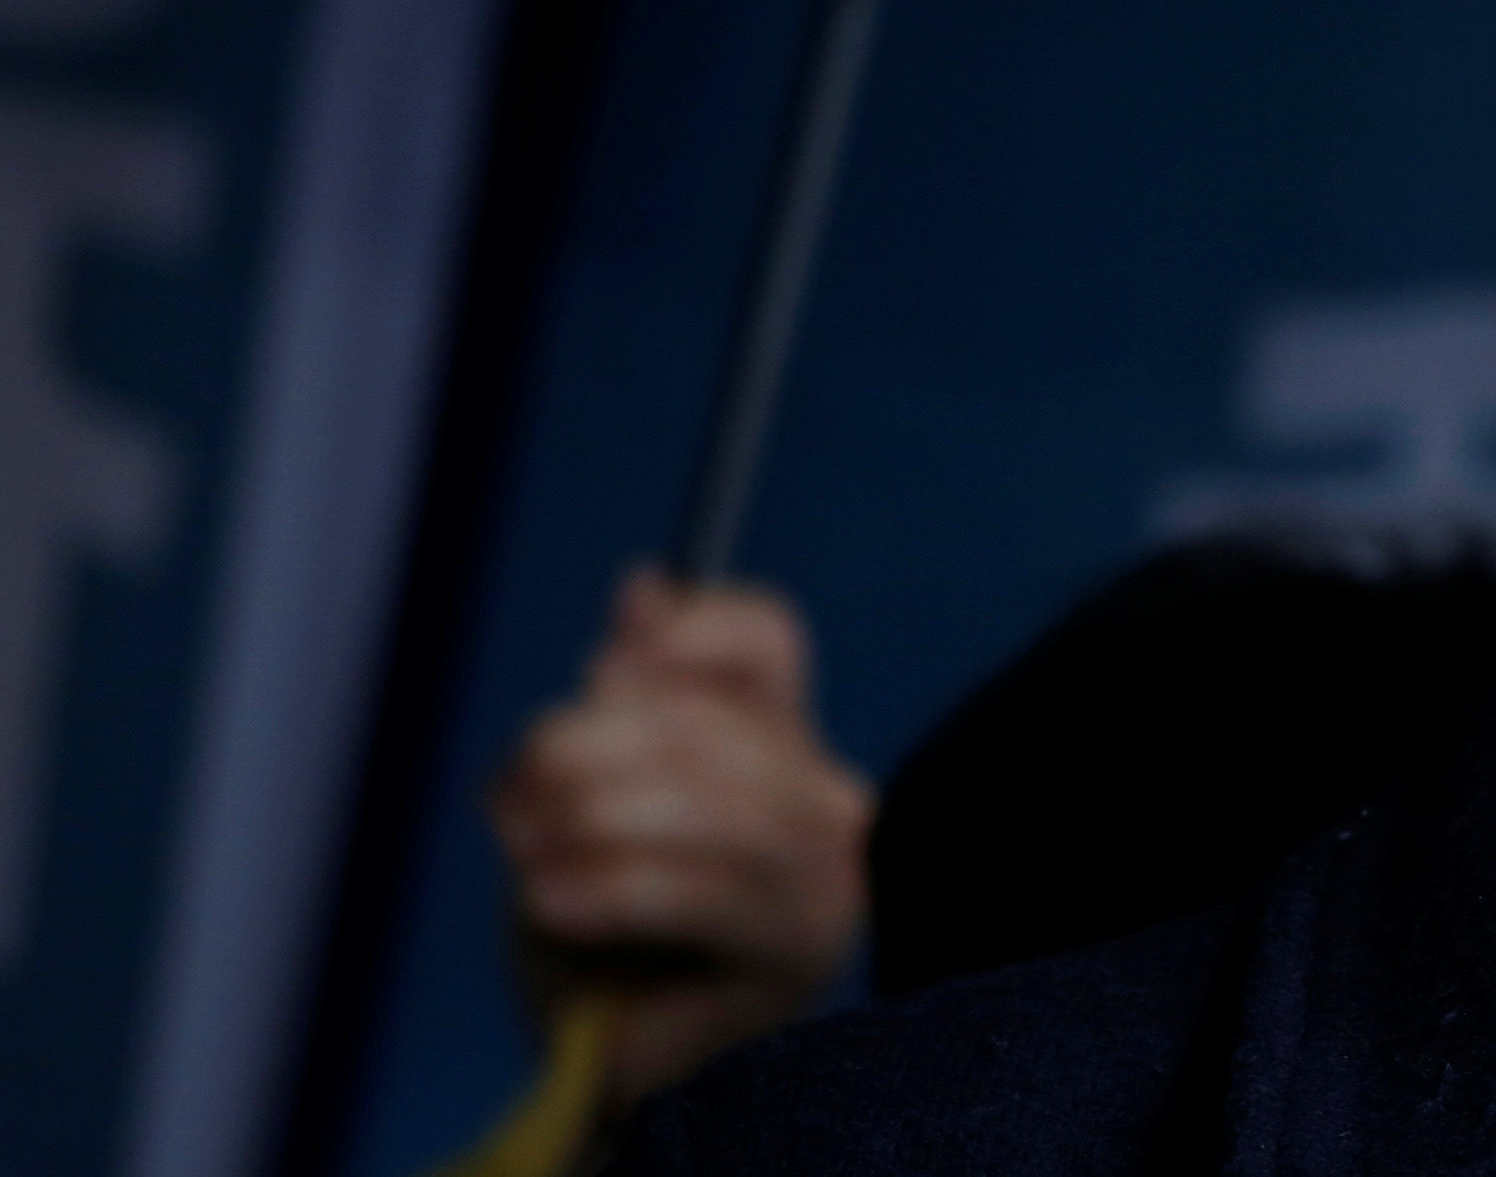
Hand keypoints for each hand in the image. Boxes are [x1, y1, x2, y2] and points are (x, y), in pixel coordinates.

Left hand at [490, 566, 872, 1107]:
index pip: (764, 634)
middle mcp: (827, 797)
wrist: (607, 1068)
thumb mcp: (592, 796)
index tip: (592, 676)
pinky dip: (609, 889)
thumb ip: (623, 701)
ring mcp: (825, 875)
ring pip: (715, 801)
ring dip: (595, 818)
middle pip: (716, 718)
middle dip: (592, 743)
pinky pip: (699, 893)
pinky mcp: (795, 952)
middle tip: (509, 785)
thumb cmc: (600, 931)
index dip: (680, 633)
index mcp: (785, 741)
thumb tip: (642, 586)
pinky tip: (552, 902)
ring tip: (525, 857)